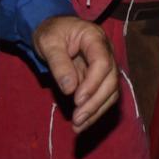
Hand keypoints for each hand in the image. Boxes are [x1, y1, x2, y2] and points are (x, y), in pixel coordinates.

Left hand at [33, 15, 120, 133]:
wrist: (53, 31)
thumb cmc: (51, 32)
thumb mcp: (48, 42)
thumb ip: (58, 63)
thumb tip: (69, 89)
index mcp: (95, 37)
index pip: (102, 62)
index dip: (92, 83)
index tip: (76, 100)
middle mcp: (106, 52)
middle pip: (111, 80)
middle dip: (95, 102)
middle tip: (77, 119)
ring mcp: (106, 66)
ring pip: (111, 92)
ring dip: (96, 111)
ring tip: (78, 126)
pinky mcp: (100, 79)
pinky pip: (103, 97)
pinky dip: (94, 112)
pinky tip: (81, 124)